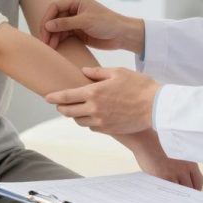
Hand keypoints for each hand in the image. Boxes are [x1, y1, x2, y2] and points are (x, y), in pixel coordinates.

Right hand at [39, 0, 143, 53]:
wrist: (122, 35)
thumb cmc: (107, 23)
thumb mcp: (85, 21)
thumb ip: (66, 23)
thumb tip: (47, 25)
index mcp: (76, 1)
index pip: (55, 7)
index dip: (47, 18)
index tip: (44, 30)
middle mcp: (74, 10)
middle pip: (55, 18)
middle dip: (49, 29)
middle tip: (45, 42)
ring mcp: (76, 21)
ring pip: (58, 28)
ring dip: (53, 36)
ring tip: (50, 47)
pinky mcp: (79, 32)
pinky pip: (65, 35)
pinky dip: (59, 40)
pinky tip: (56, 47)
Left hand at [45, 67, 159, 133]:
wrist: (155, 106)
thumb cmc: (138, 85)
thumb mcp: (117, 72)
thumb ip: (97, 73)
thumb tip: (83, 72)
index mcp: (93, 93)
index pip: (66, 96)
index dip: (54, 97)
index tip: (46, 97)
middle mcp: (94, 109)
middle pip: (69, 111)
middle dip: (61, 107)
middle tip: (60, 103)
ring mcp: (101, 122)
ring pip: (79, 121)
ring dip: (75, 115)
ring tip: (77, 108)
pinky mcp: (109, 130)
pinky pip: (92, 127)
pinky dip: (89, 121)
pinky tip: (93, 115)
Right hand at [132, 138, 202, 190]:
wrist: (147, 143)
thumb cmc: (160, 150)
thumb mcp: (178, 158)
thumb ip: (184, 170)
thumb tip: (187, 187)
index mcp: (190, 162)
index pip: (198, 181)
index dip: (195, 190)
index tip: (191, 194)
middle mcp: (185, 168)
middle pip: (190, 188)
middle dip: (186, 194)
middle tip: (181, 197)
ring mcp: (174, 173)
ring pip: (179, 191)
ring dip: (176, 194)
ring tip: (171, 196)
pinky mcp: (164, 177)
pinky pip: (168, 190)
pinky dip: (167, 193)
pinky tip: (164, 192)